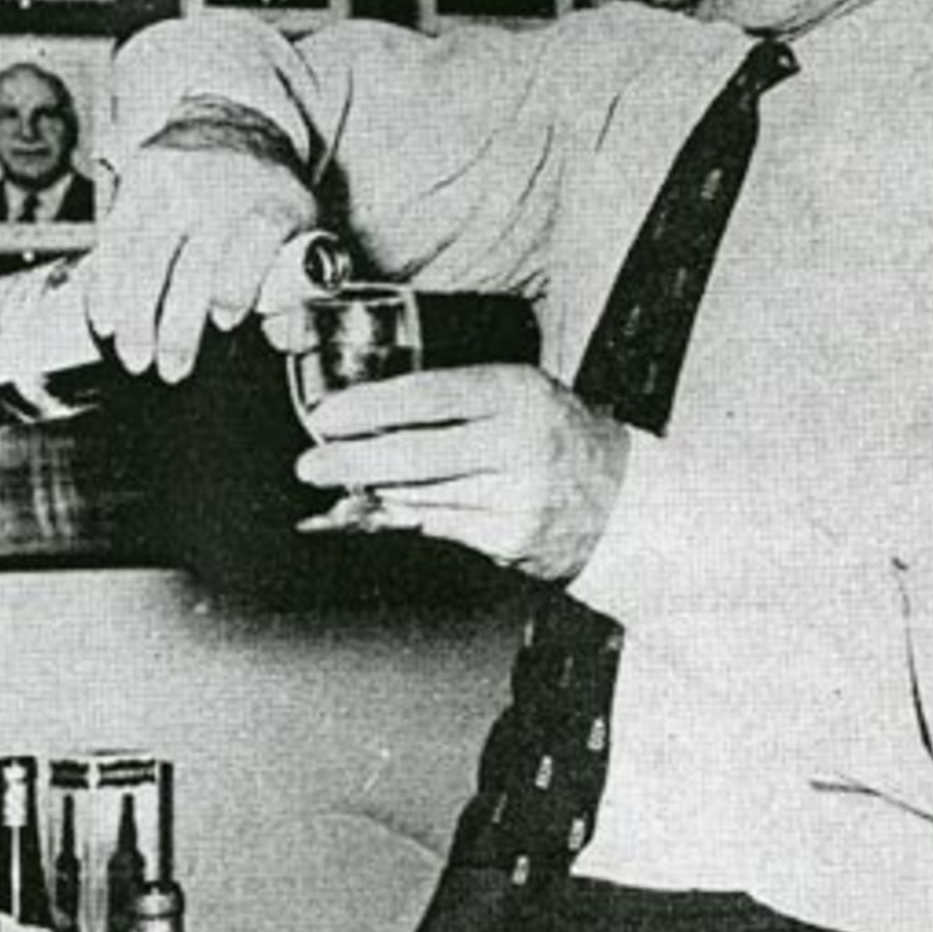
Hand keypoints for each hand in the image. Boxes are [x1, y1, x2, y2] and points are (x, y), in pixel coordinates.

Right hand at [86, 132, 316, 382]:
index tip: (225, 321)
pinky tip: (104, 319)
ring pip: (145, 256)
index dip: (237, 285)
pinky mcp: (138, 179)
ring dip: (135, 316)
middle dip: (177, 326)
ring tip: (135, 356)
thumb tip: (285, 339)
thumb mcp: (301, 229)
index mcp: (272, 203)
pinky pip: (113, 239)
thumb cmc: (270, 194)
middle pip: (192, 263)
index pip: (253, 243)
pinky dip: (105, 285)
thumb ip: (296, 285)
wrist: (234, 125)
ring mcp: (175, 183)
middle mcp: (222, 189)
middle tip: (171, 370)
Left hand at [295, 363, 629, 580]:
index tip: (329, 416)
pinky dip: (401, 516)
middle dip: (353, 461)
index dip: (370, 407)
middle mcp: (520, 442)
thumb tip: (371, 411)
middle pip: (417, 453)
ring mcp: (516, 496)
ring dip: (372, 490)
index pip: (430, 395)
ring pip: (420, 495)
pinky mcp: (509, 539)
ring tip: (340, 483)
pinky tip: (379, 507)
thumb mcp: (520, 395)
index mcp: (518, 393)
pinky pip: (436, 526)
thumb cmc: (558, 436)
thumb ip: (456, 399)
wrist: (621, 499)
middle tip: (311, 463)